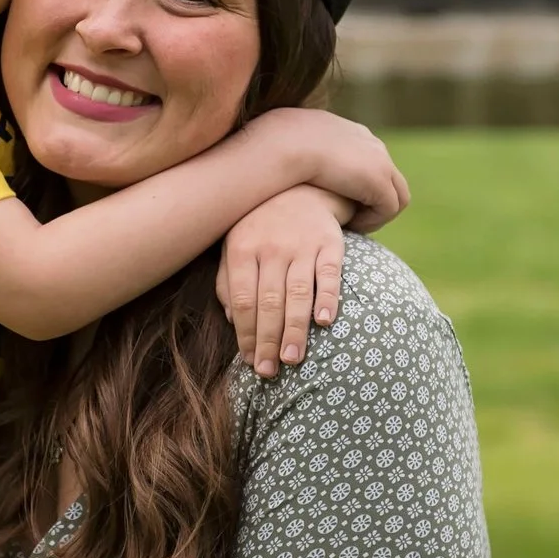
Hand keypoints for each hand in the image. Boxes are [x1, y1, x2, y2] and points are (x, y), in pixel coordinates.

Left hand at [217, 187, 350, 377]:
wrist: (302, 186)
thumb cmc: (261, 225)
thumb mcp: (234, 245)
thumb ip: (227, 281)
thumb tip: (230, 320)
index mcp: (243, 249)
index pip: (242, 299)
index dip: (246, 333)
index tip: (250, 361)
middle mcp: (272, 247)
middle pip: (269, 301)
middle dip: (268, 340)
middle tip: (269, 372)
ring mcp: (303, 244)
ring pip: (298, 293)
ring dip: (295, 329)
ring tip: (292, 359)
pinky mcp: (331, 243)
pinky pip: (330, 274)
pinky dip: (328, 298)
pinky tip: (325, 322)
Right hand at [247, 109, 408, 231]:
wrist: (283, 145)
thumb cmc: (274, 146)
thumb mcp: (284, 145)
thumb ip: (293, 153)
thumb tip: (280, 162)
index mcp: (350, 132)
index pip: (369, 159)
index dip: (359, 184)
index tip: (341, 200)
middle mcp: (370, 143)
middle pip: (388, 177)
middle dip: (373, 200)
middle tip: (352, 218)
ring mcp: (379, 161)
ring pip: (394, 195)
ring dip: (375, 214)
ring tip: (352, 225)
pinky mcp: (379, 180)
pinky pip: (389, 208)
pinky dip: (373, 220)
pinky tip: (351, 224)